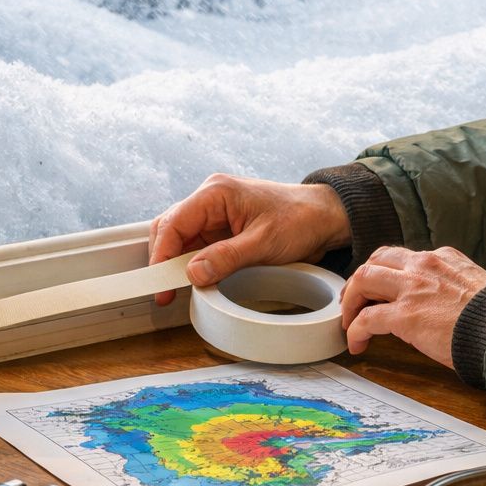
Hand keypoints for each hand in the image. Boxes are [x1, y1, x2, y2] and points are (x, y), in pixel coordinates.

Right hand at [147, 174, 350, 304]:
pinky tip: (195, 281)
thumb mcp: (264, 243)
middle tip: (166, 293)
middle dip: (165, 260)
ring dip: (178, 264)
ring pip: (181, 239)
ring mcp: (215, 214)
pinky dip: (193, 264)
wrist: (324, 217)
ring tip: (177, 291)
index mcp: (216, 192)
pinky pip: (198, 246)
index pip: (174, 222)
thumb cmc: (300, 219)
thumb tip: (193, 273)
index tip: (161, 283)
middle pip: (171, 229)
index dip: (162, 254)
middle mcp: (210, 199)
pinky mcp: (223, 229)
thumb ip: (226, 257)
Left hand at [340, 246, 485, 366]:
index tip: (382, 291)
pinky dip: (355, 330)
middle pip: (376, 260)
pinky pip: (366, 318)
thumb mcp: (476, 288)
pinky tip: (357, 343)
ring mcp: (412, 287)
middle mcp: (424, 265)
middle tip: (355, 302)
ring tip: (350, 321)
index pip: (404, 257)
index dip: (386, 274)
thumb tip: (446, 306)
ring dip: (351, 301)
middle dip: (360, 281)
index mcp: (443, 258)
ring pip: (363, 279)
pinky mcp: (404, 314)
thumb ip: (454, 288)